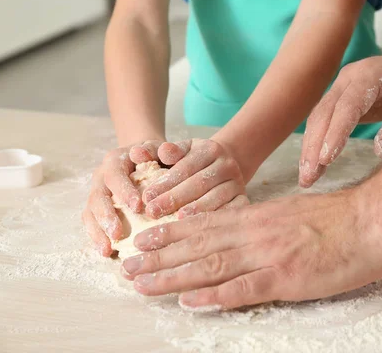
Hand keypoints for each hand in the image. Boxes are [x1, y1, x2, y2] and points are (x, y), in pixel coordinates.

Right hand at [82, 146, 145, 256]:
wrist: (142, 156)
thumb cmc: (154, 155)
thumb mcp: (158, 148)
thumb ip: (156, 148)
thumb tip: (149, 151)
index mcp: (114, 161)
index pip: (115, 176)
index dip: (124, 191)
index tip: (138, 207)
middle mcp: (101, 177)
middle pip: (97, 197)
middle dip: (106, 216)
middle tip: (117, 233)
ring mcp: (97, 193)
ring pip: (90, 213)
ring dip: (97, 232)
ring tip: (107, 250)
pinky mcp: (96, 209)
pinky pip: (91, 223)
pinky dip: (97, 238)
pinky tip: (107, 252)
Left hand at [119, 189, 381, 309]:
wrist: (373, 219)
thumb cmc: (340, 217)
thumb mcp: (295, 210)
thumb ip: (266, 221)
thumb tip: (243, 230)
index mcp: (259, 217)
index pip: (206, 224)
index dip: (172, 232)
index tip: (145, 237)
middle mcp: (256, 233)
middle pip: (199, 245)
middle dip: (160, 256)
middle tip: (127, 264)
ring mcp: (269, 255)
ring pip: (211, 266)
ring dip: (173, 275)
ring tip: (142, 282)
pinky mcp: (287, 277)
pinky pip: (244, 288)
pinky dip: (214, 295)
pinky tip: (190, 301)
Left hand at [129, 138, 248, 218]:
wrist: (222, 168)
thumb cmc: (191, 163)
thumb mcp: (176, 153)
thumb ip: (156, 152)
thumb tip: (137, 152)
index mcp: (210, 149)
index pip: (185, 167)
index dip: (165, 183)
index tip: (146, 198)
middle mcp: (228, 164)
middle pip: (200, 183)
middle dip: (175, 199)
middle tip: (153, 213)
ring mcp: (238, 183)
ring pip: (217, 199)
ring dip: (195, 211)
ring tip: (176, 223)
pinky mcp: (244, 200)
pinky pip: (232, 212)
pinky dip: (216, 221)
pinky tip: (200, 232)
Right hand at [299, 48, 381, 186]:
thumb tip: (381, 151)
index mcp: (372, 74)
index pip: (349, 105)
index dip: (336, 132)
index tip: (326, 159)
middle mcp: (349, 78)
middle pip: (325, 113)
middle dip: (314, 146)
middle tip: (308, 177)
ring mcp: (340, 87)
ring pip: (317, 118)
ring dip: (309, 148)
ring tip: (307, 178)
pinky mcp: (337, 100)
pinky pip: (321, 121)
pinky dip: (314, 144)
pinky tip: (312, 166)